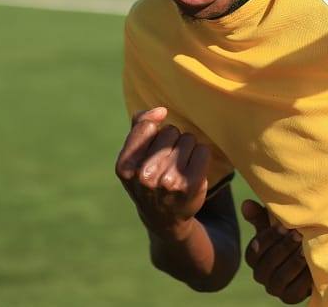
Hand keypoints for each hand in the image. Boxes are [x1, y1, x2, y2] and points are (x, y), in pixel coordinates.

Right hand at [115, 107, 211, 238]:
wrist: (164, 217)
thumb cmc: (149, 178)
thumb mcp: (134, 156)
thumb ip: (140, 126)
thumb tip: (160, 111)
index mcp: (125, 166)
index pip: (148, 126)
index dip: (156, 130)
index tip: (155, 145)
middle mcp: (144, 175)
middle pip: (171, 131)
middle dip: (172, 141)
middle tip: (167, 162)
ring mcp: (168, 181)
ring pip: (188, 139)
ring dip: (187, 148)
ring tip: (179, 167)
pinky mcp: (191, 185)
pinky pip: (202, 150)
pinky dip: (200, 156)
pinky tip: (192, 170)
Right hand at [241, 200, 311, 303]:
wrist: (311, 258)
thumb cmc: (290, 237)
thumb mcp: (277, 226)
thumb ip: (262, 216)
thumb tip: (246, 203)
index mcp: (255, 258)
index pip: (254, 251)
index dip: (268, 238)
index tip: (284, 225)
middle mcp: (261, 275)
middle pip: (266, 266)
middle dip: (282, 249)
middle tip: (298, 235)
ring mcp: (275, 288)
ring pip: (278, 280)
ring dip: (293, 263)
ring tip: (305, 250)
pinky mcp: (290, 297)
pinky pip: (294, 292)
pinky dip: (303, 279)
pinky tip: (312, 266)